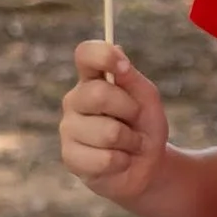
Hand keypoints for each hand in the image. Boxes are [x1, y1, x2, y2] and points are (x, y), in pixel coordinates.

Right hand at [60, 40, 167, 202]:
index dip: (103, 55)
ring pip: (108, 132)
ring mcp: (68, 129)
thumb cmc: (144, 126)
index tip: (124, 67)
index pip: (85, 54)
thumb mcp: (147, 99)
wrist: (147, 166)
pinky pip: (106, 159)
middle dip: (130, 110)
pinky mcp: (70, 157)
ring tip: (129, 144)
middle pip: (99, 94)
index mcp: (92, 79)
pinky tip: (119, 161)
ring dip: (131, 141)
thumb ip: (132, 77)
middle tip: (135, 120)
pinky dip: (123, 161)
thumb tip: (118, 51)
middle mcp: (74, 100)